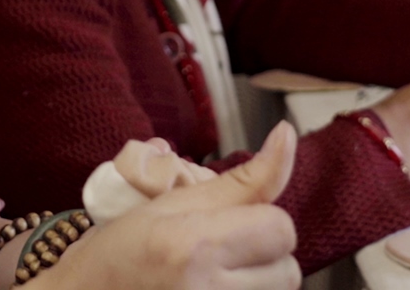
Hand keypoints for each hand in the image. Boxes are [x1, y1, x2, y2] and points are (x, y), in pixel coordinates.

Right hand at [40, 122, 301, 289]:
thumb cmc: (120, 250)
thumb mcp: (175, 202)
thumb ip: (243, 178)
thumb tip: (286, 135)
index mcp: (196, 246)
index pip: (281, 228)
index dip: (261, 220)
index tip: (230, 223)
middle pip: (288, 268)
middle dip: (262, 255)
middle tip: (219, 252)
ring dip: (258, 282)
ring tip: (216, 276)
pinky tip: (214, 288)